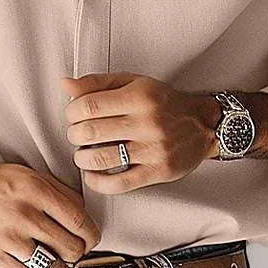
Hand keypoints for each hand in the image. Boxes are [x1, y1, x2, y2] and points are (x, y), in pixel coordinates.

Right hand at [0, 153, 101, 267]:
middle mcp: (24, 215)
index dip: (92, 234)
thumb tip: (85, 216)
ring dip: (61, 265)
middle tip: (76, 249)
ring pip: (52, 265)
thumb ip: (62, 193)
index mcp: (37, 191)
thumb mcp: (35, 176)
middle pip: (69, 246)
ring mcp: (8, 238)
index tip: (92, 238)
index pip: (78, 221)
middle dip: (79, 251)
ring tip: (59, 259)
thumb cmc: (0, 181)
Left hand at [62, 72, 217, 194]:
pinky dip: (98, 182)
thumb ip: (97, 83)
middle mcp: (147, 122)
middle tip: (76, 134)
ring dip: (82, 158)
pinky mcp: (158, 171)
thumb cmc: (163, 102)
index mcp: (140, 96)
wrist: (202, 124)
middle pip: (91, 132)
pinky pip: (119, 183)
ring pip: (101, 158)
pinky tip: (92, 175)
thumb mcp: (133, 83)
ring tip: (83, 153)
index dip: (72, 111)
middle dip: (74, 134)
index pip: (89, 105)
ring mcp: (153, 149)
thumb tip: (65, 85)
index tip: (73, 115)